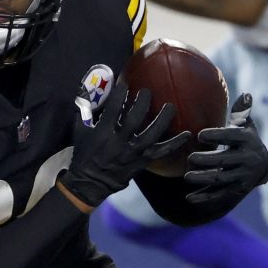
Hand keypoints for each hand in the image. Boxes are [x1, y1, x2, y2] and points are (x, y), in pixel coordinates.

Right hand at [62, 81, 190, 207]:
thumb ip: (84, 112)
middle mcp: (119, 142)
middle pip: (134, 119)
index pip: (112, 109)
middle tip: (147, 91)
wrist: (90, 183)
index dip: (119, 95)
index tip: (125, 83)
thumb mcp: (80, 132)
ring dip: (162, 119)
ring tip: (170, 106)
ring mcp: (132, 152)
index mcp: (102, 132)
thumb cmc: (84, 155)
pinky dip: (175, 143)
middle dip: (142, 103)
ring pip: (151, 134)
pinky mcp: (142, 161)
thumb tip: (86, 92)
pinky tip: (187, 134)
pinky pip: (161, 151)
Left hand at [182, 92, 267, 202]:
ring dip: (204, 179)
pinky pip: (219, 195)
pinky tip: (189, 198)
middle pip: (226, 160)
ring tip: (186, 176)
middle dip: (208, 160)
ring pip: (221, 179)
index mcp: (248, 141)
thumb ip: (242, 112)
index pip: (233, 137)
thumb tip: (246, 94)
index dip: (217, 135)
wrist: (261, 167)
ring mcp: (243, 177)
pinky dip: (205, 198)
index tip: (200, 134)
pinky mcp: (237, 191)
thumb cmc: (246, 140)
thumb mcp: (246, 126)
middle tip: (190, 158)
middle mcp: (248, 160)